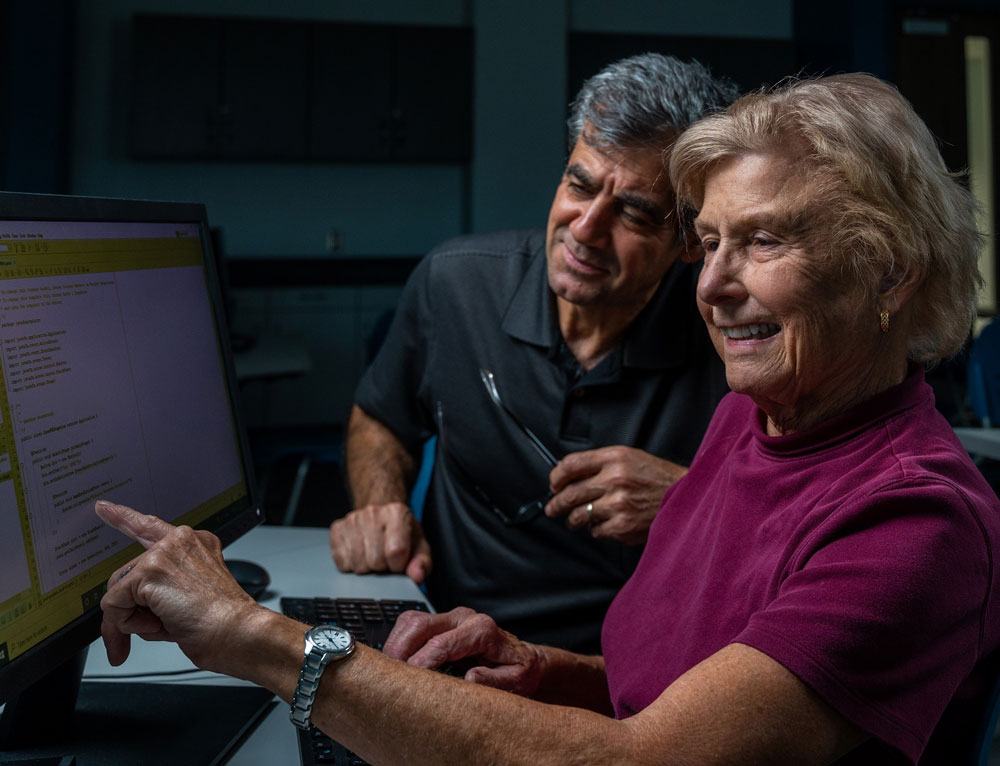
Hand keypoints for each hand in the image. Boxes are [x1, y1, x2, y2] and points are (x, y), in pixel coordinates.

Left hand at [95, 500, 263, 674]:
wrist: (235, 630)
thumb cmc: (222, 621)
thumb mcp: (192, 597)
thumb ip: (161, 591)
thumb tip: (122, 613)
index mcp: (196, 544)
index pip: (151, 527)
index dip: (124, 517)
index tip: (105, 507)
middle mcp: (180, 541)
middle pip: (128, 575)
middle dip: (129, 608)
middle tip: (154, 628)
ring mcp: (164, 552)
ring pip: (119, 591)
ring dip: (132, 619)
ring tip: (167, 624)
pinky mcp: (150, 570)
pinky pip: (114, 604)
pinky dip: (126, 625)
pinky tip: (158, 624)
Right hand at [329, 502, 432, 583]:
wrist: (382, 517)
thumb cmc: (402, 535)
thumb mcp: (419, 547)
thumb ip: (422, 562)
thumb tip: (417, 575)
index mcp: (397, 513)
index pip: (395, 552)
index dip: (398, 565)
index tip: (399, 562)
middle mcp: (373, 512)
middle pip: (375, 560)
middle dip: (382, 567)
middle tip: (386, 559)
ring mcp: (352, 520)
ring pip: (357, 564)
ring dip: (367, 568)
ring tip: (373, 556)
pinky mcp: (337, 530)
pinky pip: (342, 563)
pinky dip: (352, 565)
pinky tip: (360, 554)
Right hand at [382, 607, 545, 695]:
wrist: (522, 657)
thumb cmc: (518, 670)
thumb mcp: (516, 680)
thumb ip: (495, 680)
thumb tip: (470, 679)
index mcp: (482, 629)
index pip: (442, 643)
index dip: (422, 661)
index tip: (410, 680)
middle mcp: (464, 617)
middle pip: (421, 624)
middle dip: (400, 649)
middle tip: (391, 676)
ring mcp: (450, 618)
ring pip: (412, 620)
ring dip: (396, 644)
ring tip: (391, 671)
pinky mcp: (440, 623)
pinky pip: (412, 624)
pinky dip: (399, 641)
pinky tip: (398, 662)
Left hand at [545, 446, 685, 544]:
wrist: (687, 497)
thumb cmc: (657, 478)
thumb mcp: (630, 457)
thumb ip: (600, 463)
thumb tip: (568, 475)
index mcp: (614, 457)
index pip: (570, 465)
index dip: (556, 477)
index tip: (554, 485)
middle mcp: (614, 478)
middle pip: (569, 493)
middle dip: (556, 504)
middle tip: (553, 508)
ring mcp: (618, 504)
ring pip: (579, 516)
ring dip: (573, 520)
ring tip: (575, 520)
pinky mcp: (623, 526)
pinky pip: (596, 531)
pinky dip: (597, 530)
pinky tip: (605, 524)